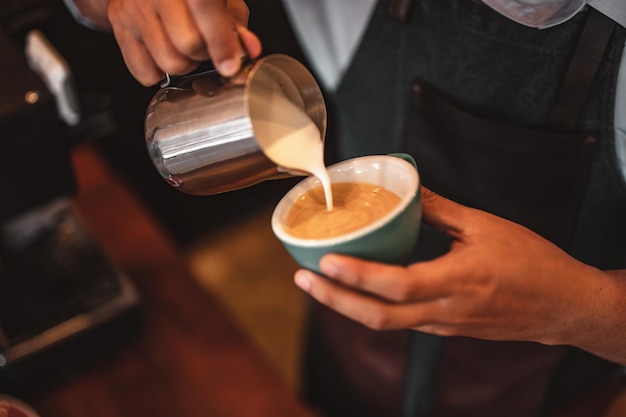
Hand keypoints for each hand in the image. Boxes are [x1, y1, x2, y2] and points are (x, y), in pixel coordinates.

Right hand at [104, 0, 261, 84]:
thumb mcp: (220, 0)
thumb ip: (237, 24)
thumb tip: (250, 49)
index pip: (205, 8)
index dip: (221, 42)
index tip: (230, 65)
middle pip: (188, 44)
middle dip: (203, 54)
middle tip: (204, 45)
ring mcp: (135, 7)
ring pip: (169, 62)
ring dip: (184, 65)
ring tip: (183, 47)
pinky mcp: (119, 24)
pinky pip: (145, 72)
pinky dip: (159, 72)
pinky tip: (163, 52)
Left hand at [294, 187, 625, 357]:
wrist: (562, 306)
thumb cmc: (533, 263)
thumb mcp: (487, 227)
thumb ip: (442, 210)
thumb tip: (410, 188)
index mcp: (457, 280)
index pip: (397, 284)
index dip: (358, 276)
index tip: (325, 262)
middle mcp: (445, 310)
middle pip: (379, 317)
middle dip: (336, 300)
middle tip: (304, 280)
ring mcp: (444, 325)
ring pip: (387, 323)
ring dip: (349, 306)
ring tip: (321, 283)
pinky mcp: (447, 329)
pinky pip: (403, 322)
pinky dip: (374, 308)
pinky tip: (361, 291)